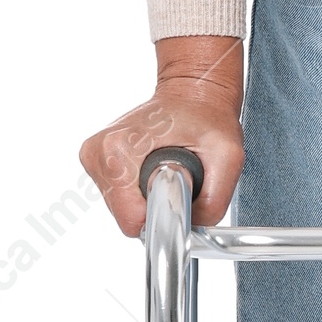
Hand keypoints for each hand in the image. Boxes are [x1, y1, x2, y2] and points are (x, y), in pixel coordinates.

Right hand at [80, 36, 244, 237]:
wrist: (192, 94)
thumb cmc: (207, 117)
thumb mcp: (227, 158)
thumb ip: (211, 203)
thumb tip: (189, 228)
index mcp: (120, 150)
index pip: (131, 218)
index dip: (161, 216)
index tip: (178, 194)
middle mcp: (99, 152)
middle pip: (126, 215)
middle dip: (155, 204)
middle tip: (176, 177)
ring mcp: (94, 156)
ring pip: (122, 208)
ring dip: (148, 197)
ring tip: (166, 169)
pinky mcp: (97, 160)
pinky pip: (119, 196)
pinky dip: (140, 190)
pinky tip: (153, 167)